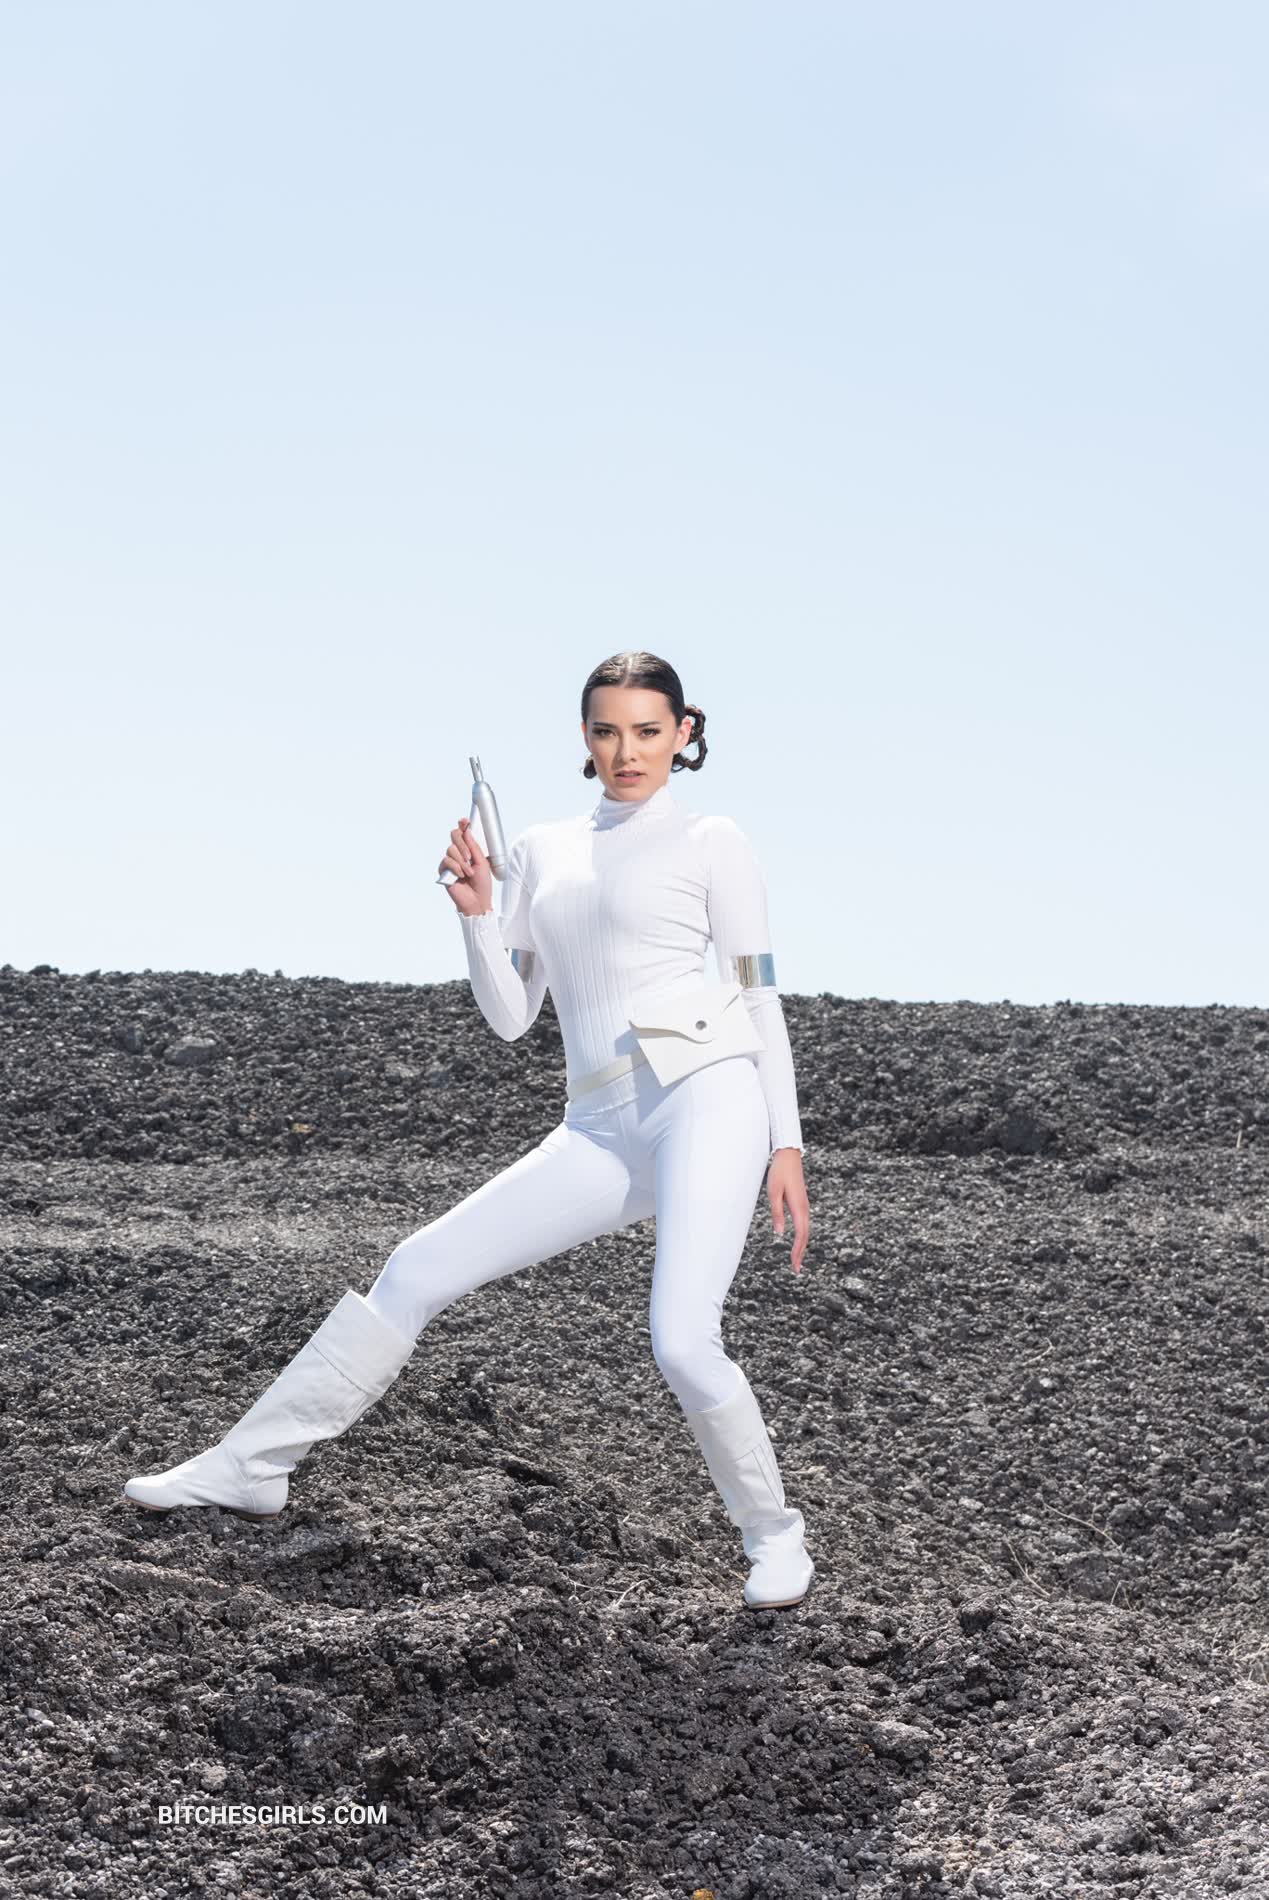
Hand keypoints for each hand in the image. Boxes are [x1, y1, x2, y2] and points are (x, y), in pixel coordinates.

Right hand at [439, 816, 493, 916]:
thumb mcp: (482, 862)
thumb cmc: (482, 883)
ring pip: (451, 849)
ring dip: (462, 861)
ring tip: (469, 873)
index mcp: (470, 849)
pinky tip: (460, 876)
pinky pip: (446, 860)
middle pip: (454, 835)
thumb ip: (474, 846)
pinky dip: (455, 867)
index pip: (464, 833)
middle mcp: (459, 853)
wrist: (477, 900)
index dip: (463, 825)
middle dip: (462, 844)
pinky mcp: (443, 870)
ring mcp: (450, 861)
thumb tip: (467, 831)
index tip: (464, 820)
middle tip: (469, 856)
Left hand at [768, 1148, 809, 1272]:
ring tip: (796, 1260)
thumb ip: (777, 1214)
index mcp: (798, 1207)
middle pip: (805, 1235)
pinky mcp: (801, 1203)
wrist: (788, 1156)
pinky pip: (803, 1224)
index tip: (795, 1265)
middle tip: (796, 1269)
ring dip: (801, 1246)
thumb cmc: (779, 1173)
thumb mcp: (773, 1193)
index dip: (798, 1251)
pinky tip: (797, 1242)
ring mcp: (804, 1206)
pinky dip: (801, 1236)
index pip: (800, 1234)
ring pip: (805, 1230)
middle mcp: (804, 1208)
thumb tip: (780, 1234)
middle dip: (801, 1253)